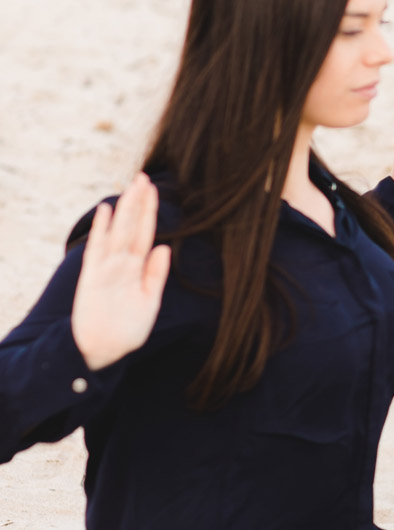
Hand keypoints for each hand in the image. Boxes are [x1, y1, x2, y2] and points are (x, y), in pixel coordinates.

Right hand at [72, 174, 171, 370]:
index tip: (154, 190)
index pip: (145, 233)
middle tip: (144, 177)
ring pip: (118, 233)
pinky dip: (101, 231)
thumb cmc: (126, 329)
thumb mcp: (149, 301)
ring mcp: (106, 269)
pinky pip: (97, 249)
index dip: (150, 212)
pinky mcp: (92, 278)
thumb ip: (156, 275)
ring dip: (125, 210)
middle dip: (138, 203)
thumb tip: (165, 248)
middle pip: (131, 227)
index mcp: (136, 269)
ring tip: (132, 186)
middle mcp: (121, 264)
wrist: (102, 352)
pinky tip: (106, 211)